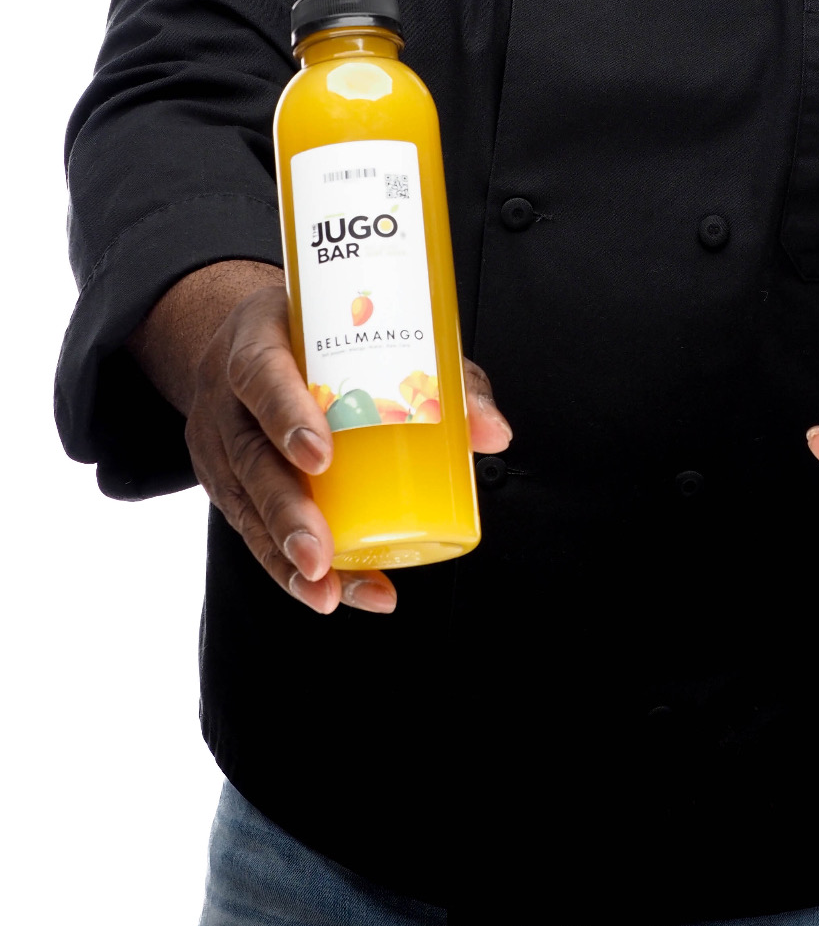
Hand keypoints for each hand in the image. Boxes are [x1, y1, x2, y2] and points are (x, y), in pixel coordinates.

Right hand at [183, 281, 511, 616]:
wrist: (241, 338)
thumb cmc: (315, 335)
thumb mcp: (365, 332)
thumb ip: (435, 375)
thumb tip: (493, 431)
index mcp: (257, 340)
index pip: (261, 374)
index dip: (288, 415)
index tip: (321, 456)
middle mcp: (228, 395)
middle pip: (250, 458)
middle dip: (288, 513)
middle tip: (322, 554)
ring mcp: (218, 441)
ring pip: (244, 504)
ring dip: (285, 556)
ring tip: (327, 589)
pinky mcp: (221, 480)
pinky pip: (249, 528)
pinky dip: (288, 567)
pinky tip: (329, 592)